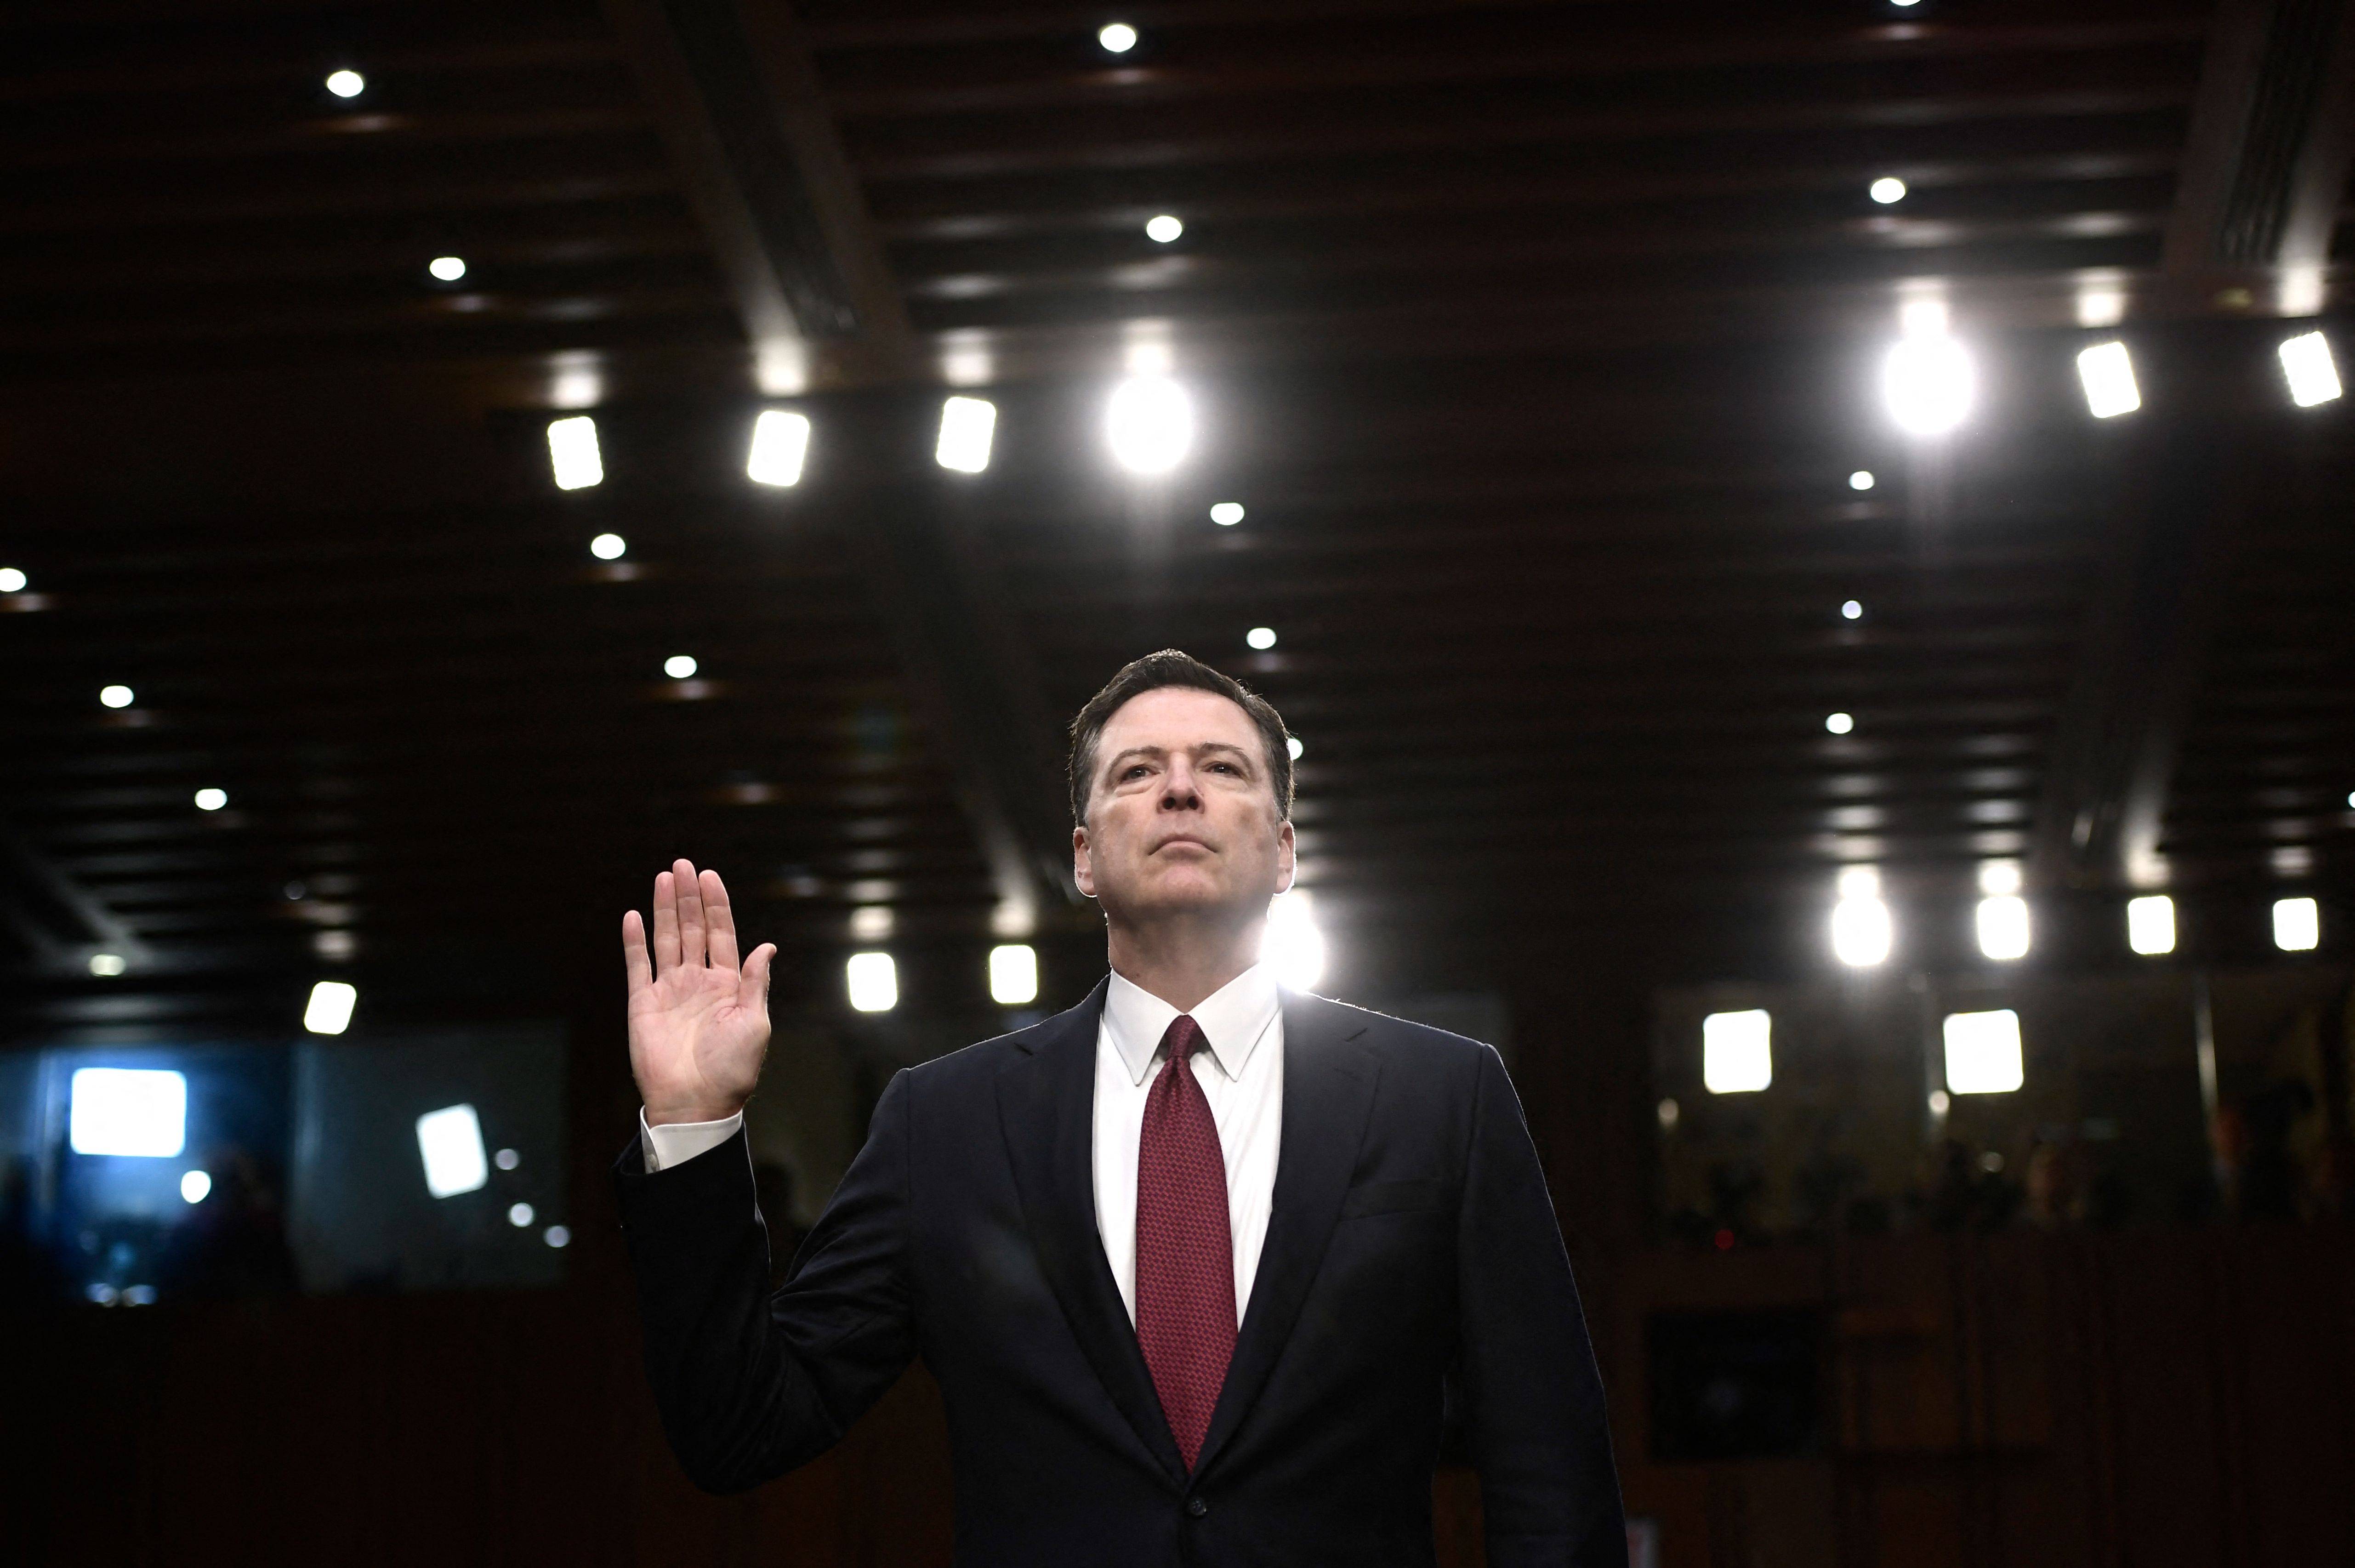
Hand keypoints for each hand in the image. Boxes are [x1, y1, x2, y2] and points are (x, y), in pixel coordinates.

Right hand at [624, 859, 775, 1124]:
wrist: (695, 1103)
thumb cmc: (731, 1070)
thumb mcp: (755, 1023)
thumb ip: (756, 983)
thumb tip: (768, 946)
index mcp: (728, 985)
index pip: (721, 934)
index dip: (716, 905)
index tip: (709, 875)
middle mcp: (698, 982)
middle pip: (692, 929)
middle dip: (688, 897)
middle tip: (682, 864)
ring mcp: (669, 991)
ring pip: (666, 939)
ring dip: (664, 908)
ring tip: (663, 878)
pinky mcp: (643, 1004)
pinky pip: (637, 966)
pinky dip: (634, 941)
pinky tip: (633, 916)